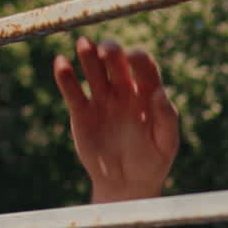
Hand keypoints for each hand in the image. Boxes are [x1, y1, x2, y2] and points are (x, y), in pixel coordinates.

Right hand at [53, 36, 179, 202]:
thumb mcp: (166, 143)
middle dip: (112, 52)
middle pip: (117, 62)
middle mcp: (124, 90)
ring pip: (93, 71)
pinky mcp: (82, 111)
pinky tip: (61, 63)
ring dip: (88, 56)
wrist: (127, 183)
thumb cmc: (152, 161)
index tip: (133, 57)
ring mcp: (102, 99)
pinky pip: (72, 90)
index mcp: (148, 94)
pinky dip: (65, 76)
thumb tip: (161, 93)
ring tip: (84, 44)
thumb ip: (166, 118)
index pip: (144, 67)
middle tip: (107, 49)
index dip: (139, 58)